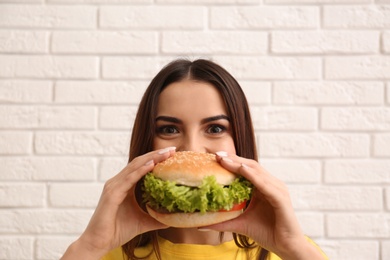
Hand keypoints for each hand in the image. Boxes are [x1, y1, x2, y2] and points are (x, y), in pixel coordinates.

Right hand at [61, 147, 175, 258]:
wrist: (99, 243)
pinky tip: (152, 165)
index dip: (156, 158)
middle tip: (172, 149)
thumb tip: (173, 220)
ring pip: (134, 167)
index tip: (172, 154)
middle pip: (139, 162)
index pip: (142, 166)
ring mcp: (113, 186)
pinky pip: (128, 179)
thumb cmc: (117, 231)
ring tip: (165, 153)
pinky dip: (140, 171)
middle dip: (156, 154)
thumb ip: (156, 218)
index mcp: (124, 185)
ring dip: (151, 158)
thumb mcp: (143, 222)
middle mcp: (118, 182)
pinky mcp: (112, 194)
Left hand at [207, 152, 323, 259]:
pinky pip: (266, 185)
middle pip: (250, 166)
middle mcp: (271, 184)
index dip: (231, 162)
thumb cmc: (267, 232)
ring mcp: (277, 189)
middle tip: (216, 154)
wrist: (286, 247)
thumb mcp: (240, 223)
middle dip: (233, 159)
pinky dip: (254, 176)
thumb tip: (201, 224)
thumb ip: (222, 222)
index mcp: (262, 187)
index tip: (214, 157)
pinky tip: (242, 170)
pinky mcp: (281, 198)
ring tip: (224, 159)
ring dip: (240, 164)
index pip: (245, 169)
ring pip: (257, 172)